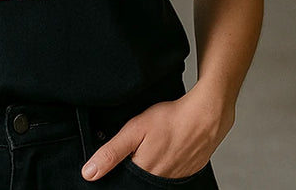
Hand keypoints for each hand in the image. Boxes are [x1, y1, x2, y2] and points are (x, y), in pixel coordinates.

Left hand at [81, 87, 233, 181]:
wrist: (207, 114)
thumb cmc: (171, 119)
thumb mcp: (134, 130)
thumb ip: (111, 153)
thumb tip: (89, 173)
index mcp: (144, 172)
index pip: (125, 180)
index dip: (120, 170)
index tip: (124, 157)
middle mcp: (160, 180)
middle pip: (140, 179)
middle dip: (136, 166)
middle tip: (142, 146)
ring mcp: (177, 177)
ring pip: (156, 176)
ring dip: (152, 165)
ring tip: (155, 145)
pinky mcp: (189, 171)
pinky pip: (172, 172)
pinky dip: (168, 162)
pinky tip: (168, 147)